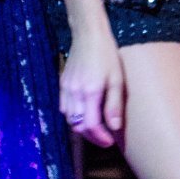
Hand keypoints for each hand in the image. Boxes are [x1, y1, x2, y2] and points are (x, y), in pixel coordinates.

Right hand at [59, 23, 125, 145]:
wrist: (88, 35)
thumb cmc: (107, 55)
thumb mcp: (117, 79)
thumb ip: (114, 105)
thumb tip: (115, 127)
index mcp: (90, 92)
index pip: (91, 125)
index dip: (100, 138)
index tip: (109, 142)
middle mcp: (75, 92)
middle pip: (78, 126)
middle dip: (91, 136)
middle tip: (105, 139)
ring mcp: (66, 88)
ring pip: (69, 119)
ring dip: (81, 128)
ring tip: (96, 128)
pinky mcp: (62, 84)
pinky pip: (64, 108)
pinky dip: (73, 116)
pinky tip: (84, 114)